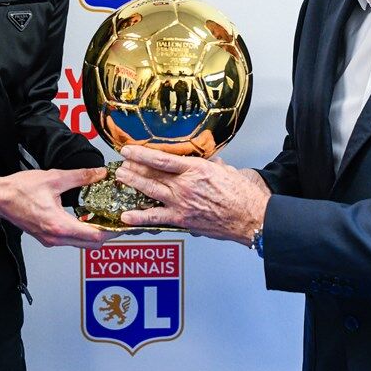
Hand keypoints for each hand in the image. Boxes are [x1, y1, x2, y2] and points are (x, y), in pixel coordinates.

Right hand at [0, 167, 115, 248]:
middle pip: (90, 244)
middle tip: (116, 220)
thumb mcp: (54, 178)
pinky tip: (85, 217)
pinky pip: (69, 240)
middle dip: (106, 234)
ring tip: (103, 216)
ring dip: (93, 233)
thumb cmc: (20, 190)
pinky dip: (81, 232)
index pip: (94, 236)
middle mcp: (55, 237)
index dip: (112, 231)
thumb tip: (99, 173)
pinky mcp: (46, 237)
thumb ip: (80, 176)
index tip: (122, 222)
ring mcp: (50, 240)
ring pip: (80, 243)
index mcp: (59, 225)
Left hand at [115, 145, 269, 245]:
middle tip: (121, 164)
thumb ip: (212, 165)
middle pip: (152, 174)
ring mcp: (181, 203)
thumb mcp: (226, 170)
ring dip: (133, 184)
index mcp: (195, 169)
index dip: (142, 154)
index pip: (162, 159)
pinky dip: (140, 217)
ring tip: (120, 178)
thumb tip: (209, 161)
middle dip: (133, 168)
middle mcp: (185, 185)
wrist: (250, 217)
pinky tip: (126, 216)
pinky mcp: (182, 220)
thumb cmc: (241, 194)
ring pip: (150, 192)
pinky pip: (156, 218)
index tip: (129, 150)